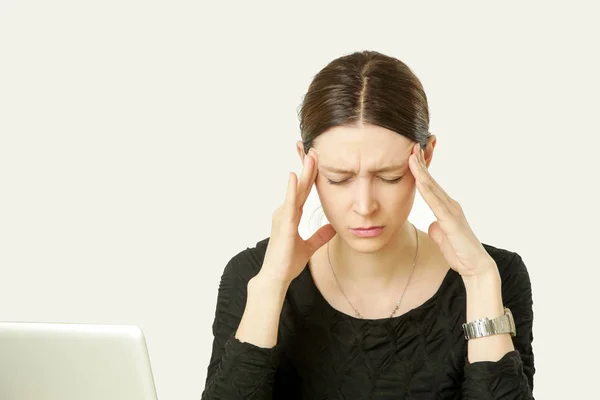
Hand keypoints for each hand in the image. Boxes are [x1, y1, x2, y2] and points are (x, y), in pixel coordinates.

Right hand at [259, 149, 335, 283]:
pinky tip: (295, 176)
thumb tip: (333, 227)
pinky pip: (289, 203)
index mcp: (291, 215)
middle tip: (315, 150)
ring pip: (296, 190)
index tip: (318, 161)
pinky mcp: (283, 224)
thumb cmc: (287, 262)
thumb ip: (320, 236)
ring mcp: (283, 216)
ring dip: (304, 173)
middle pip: (300, 186)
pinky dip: (292, 189)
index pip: (304, 191)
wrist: (276, 277)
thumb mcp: (309, 247)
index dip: (311, 176)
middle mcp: (285, 212)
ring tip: (311, 156)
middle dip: (309, 168)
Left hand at [409, 142, 497, 279]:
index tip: (411, 156)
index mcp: (446, 208)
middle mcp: (450, 205)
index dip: (420, 171)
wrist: (475, 266)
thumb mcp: (443, 237)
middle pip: (431, 181)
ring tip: (412, 155)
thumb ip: (437, 228)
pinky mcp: (452, 221)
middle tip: (411, 145)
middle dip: (421, 163)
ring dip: (421, 171)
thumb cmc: (459, 252)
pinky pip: (436, 203)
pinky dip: (427, 190)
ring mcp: (451, 211)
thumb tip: (432, 224)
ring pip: (433, 188)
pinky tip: (419, 180)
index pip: (430, 186)